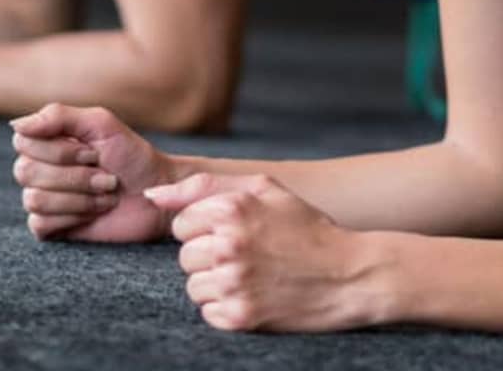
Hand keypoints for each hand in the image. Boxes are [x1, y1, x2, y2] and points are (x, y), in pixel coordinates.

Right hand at [10, 103, 177, 242]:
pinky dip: (73, 216)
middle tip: (105, 176)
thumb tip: (15, 125)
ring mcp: (43, 198)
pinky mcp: (51, 227)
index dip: (59, 150)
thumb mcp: (100, 124)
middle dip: (73, 176)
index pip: (22, 141)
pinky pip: (40, 223)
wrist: (155, 193)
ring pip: (33, 199)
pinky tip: (94, 212)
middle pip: (24, 171)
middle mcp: (38, 168)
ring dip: (78, 197)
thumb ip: (58, 116)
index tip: (93, 152)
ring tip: (105, 194)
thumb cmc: (131, 155)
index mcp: (46, 141)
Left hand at [145, 172, 380, 331]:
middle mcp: (228, 245)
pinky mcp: (240, 316)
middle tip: (246, 256)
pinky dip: (226, 308)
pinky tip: (254, 295)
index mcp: (232, 209)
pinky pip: (208, 313)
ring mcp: (234, 283)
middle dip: (208, 256)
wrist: (350, 275)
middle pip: (184, 256)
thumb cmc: (305, 227)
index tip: (234, 233)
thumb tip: (152, 195)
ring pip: (193, 286)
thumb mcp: (264, 189)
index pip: (181, 224)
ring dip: (216, 283)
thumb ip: (204, 185)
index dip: (205, 229)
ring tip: (251, 276)